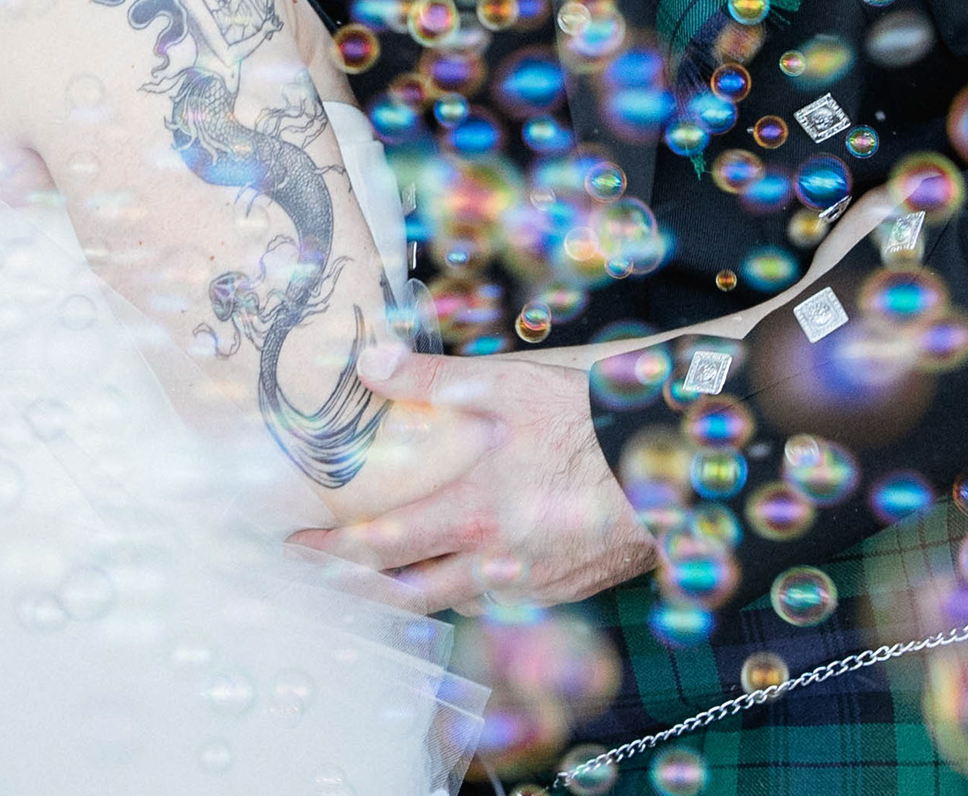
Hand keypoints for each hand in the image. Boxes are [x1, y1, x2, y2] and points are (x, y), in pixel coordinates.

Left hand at [290, 349, 654, 616]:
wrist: (674, 472)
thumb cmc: (591, 425)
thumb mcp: (509, 387)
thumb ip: (432, 381)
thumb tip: (366, 362)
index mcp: (472, 514)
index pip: (379, 546)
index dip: (329, 550)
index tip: (293, 544)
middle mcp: (493, 563)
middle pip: (404, 595)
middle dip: (353, 587)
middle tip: (317, 576)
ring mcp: (528, 587)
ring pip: (451, 603)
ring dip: (408, 595)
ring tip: (376, 580)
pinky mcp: (561, 592)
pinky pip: (497, 603)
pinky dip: (464, 592)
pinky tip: (458, 572)